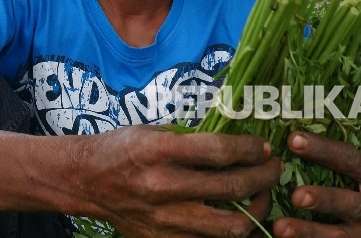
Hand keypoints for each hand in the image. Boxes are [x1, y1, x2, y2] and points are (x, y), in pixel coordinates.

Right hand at [81, 125, 282, 237]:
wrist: (86, 182)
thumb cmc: (122, 149)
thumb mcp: (154, 132)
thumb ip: (192, 140)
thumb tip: (237, 143)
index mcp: (159, 151)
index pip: (220, 151)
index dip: (251, 149)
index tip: (264, 147)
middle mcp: (163, 186)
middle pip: (233, 187)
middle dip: (264, 176)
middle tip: (274, 168)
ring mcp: (165, 220)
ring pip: (231, 226)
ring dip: (257, 209)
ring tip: (263, 195)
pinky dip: (232, 231)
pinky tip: (239, 216)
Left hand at [272, 132, 360, 237]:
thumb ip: (348, 159)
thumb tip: (297, 138)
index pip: (350, 160)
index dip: (322, 149)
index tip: (294, 140)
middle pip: (349, 203)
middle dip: (322, 199)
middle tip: (296, 196)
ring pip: (340, 234)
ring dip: (308, 231)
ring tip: (281, 228)